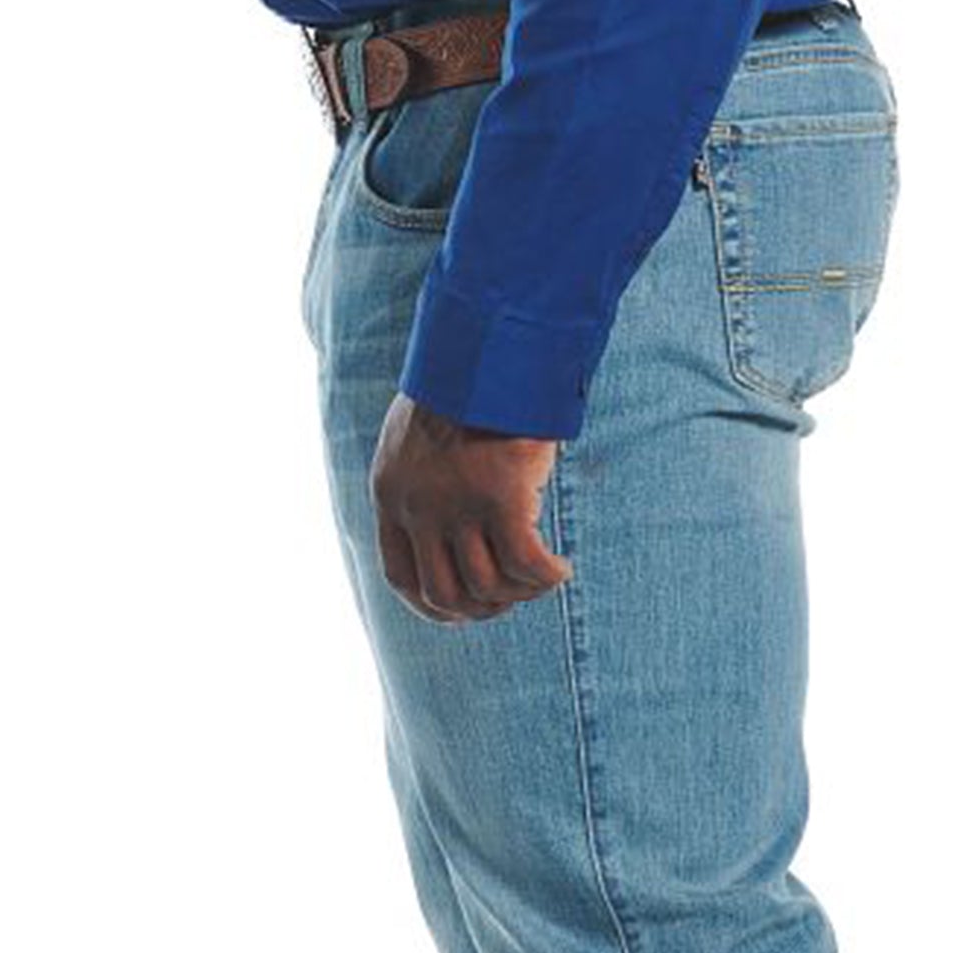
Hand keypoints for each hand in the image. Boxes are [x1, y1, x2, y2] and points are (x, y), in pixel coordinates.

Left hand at [369, 394, 573, 625]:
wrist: (492, 342)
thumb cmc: (468, 385)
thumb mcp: (421, 439)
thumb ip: (423, 485)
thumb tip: (452, 535)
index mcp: (391, 494)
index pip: (402, 578)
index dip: (435, 607)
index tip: (467, 610)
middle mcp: (418, 507)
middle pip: (447, 594)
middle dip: (483, 608)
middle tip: (513, 595)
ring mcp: (458, 505)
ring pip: (489, 586)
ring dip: (520, 593)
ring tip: (542, 576)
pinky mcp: (502, 496)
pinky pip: (527, 564)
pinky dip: (546, 576)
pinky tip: (560, 569)